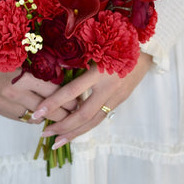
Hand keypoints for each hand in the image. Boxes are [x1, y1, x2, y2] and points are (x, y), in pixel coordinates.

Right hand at [0, 29, 77, 121]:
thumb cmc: (5, 55)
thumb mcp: (26, 57)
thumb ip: (44, 67)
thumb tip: (70, 77)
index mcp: (22, 77)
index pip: (52, 92)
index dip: (69, 98)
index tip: (80, 101)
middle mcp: (14, 93)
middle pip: (46, 108)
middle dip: (64, 113)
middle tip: (77, 114)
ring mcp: (6, 104)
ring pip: (36, 116)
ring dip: (50, 116)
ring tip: (64, 116)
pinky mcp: (2, 111)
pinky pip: (24, 118)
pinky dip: (34, 115)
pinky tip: (43, 113)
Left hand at [31, 51, 153, 146]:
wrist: (146, 48)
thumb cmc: (116, 43)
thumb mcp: (95, 49)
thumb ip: (76, 62)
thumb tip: (51, 71)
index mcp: (100, 72)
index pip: (72, 92)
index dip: (54, 103)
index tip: (37, 112)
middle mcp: (108, 88)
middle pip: (83, 114)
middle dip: (62, 126)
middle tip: (43, 133)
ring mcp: (116, 97)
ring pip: (93, 121)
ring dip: (74, 133)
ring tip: (57, 141)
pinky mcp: (120, 101)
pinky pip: (100, 117)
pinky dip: (86, 126)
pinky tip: (74, 132)